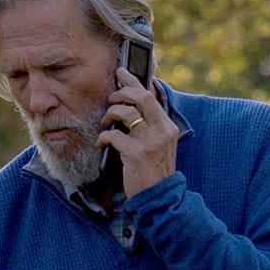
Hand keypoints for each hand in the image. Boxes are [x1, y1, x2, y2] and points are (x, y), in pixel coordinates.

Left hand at [99, 68, 179, 194]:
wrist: (159, 197)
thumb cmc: (154, 170)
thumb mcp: (159, 145)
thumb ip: (150, 126)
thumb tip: (130, 107)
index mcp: (168, 127)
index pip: (151, 96)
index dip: (134, 81)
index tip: (121, 72)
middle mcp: (162, 130)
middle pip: (140, 97)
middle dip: (121, 92)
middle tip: (111, 98)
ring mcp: (150, 142)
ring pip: (126, 112)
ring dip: (111, 114)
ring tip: (106, 122)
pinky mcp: (137, 154)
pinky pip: (114, 136)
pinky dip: (104, 137)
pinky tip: (101, 142)